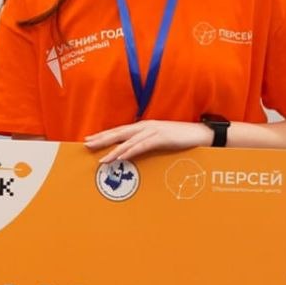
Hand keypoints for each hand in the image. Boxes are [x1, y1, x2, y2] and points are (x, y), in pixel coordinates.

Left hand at [84, 120, 211, 163]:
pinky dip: (130, 152)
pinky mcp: (161, 138)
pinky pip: (142, 146)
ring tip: (101, 158)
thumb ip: (146, 143)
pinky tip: (121, 157)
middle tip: (86, 144)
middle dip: (102, 139)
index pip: (119, 130)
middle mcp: (145, 126)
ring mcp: (152, 131)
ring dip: (113, 150)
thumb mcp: (159, 139)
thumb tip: (133, 151)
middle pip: (119, 133)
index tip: (90, 139)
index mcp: (143, 126)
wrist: (199, 134)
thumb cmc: (180, 137)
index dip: (104, 135)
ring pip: (128, 141)